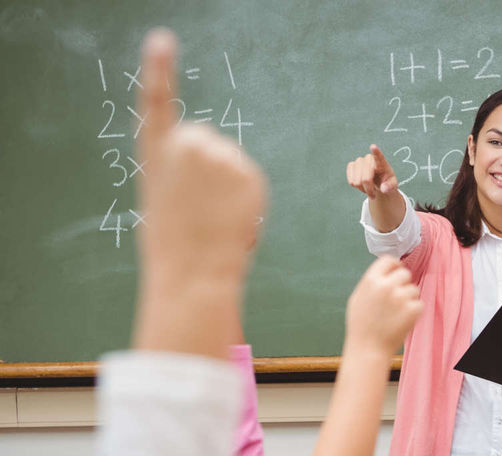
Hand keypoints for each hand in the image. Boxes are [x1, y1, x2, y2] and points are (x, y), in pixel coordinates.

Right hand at [136, 29, 265, 286]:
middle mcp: (187, 145)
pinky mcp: (249, 173)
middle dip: (206, 165)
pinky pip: (249, 177)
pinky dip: (245, 195)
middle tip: (198, 205)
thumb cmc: (173, 244)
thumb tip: (208, 172)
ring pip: (229, 160)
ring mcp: (221, 156)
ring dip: (227, 183)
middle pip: (205, 139)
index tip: (162, 40)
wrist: (194, 271)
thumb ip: (180, 172)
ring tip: (213, 216)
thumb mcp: (163, 198)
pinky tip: (231, 216)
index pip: (156, 100)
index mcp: (155, 152)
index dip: (160, 68)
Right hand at [344, 257, 423, 355]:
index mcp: (371, 280)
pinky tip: (402, 320)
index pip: (389, 260)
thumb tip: (387, 270)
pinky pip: (420, 303)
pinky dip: (414, 311)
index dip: (394, 266)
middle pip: (405, 273)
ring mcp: (400, 297)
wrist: (368, 349)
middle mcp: (386, 286)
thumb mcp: (358, 297)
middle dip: (403, 284)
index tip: (396, 273)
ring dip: (409, 299)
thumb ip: (372, 282)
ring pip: (414, 289)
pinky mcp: (413, 309)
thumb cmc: (361, 325)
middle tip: (397, 299)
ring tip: (396, 313)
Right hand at [346, 144, 398, 198]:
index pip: (379, 157)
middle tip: (373, 194)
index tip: (373, 146)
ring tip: (368, 188)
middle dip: (369, 190)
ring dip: (362, 189)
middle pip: (365, 179)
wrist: (379, 182)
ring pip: (356, 181)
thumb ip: (390, 187)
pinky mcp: (351, 165)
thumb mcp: (393, 186)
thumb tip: (384, 189)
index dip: (376, 152)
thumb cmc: (386, 182)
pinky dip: (356, 186)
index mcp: (382, 163)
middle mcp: (369, 159)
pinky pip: (351, 181)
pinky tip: (361, 184)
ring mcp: (359, 161)